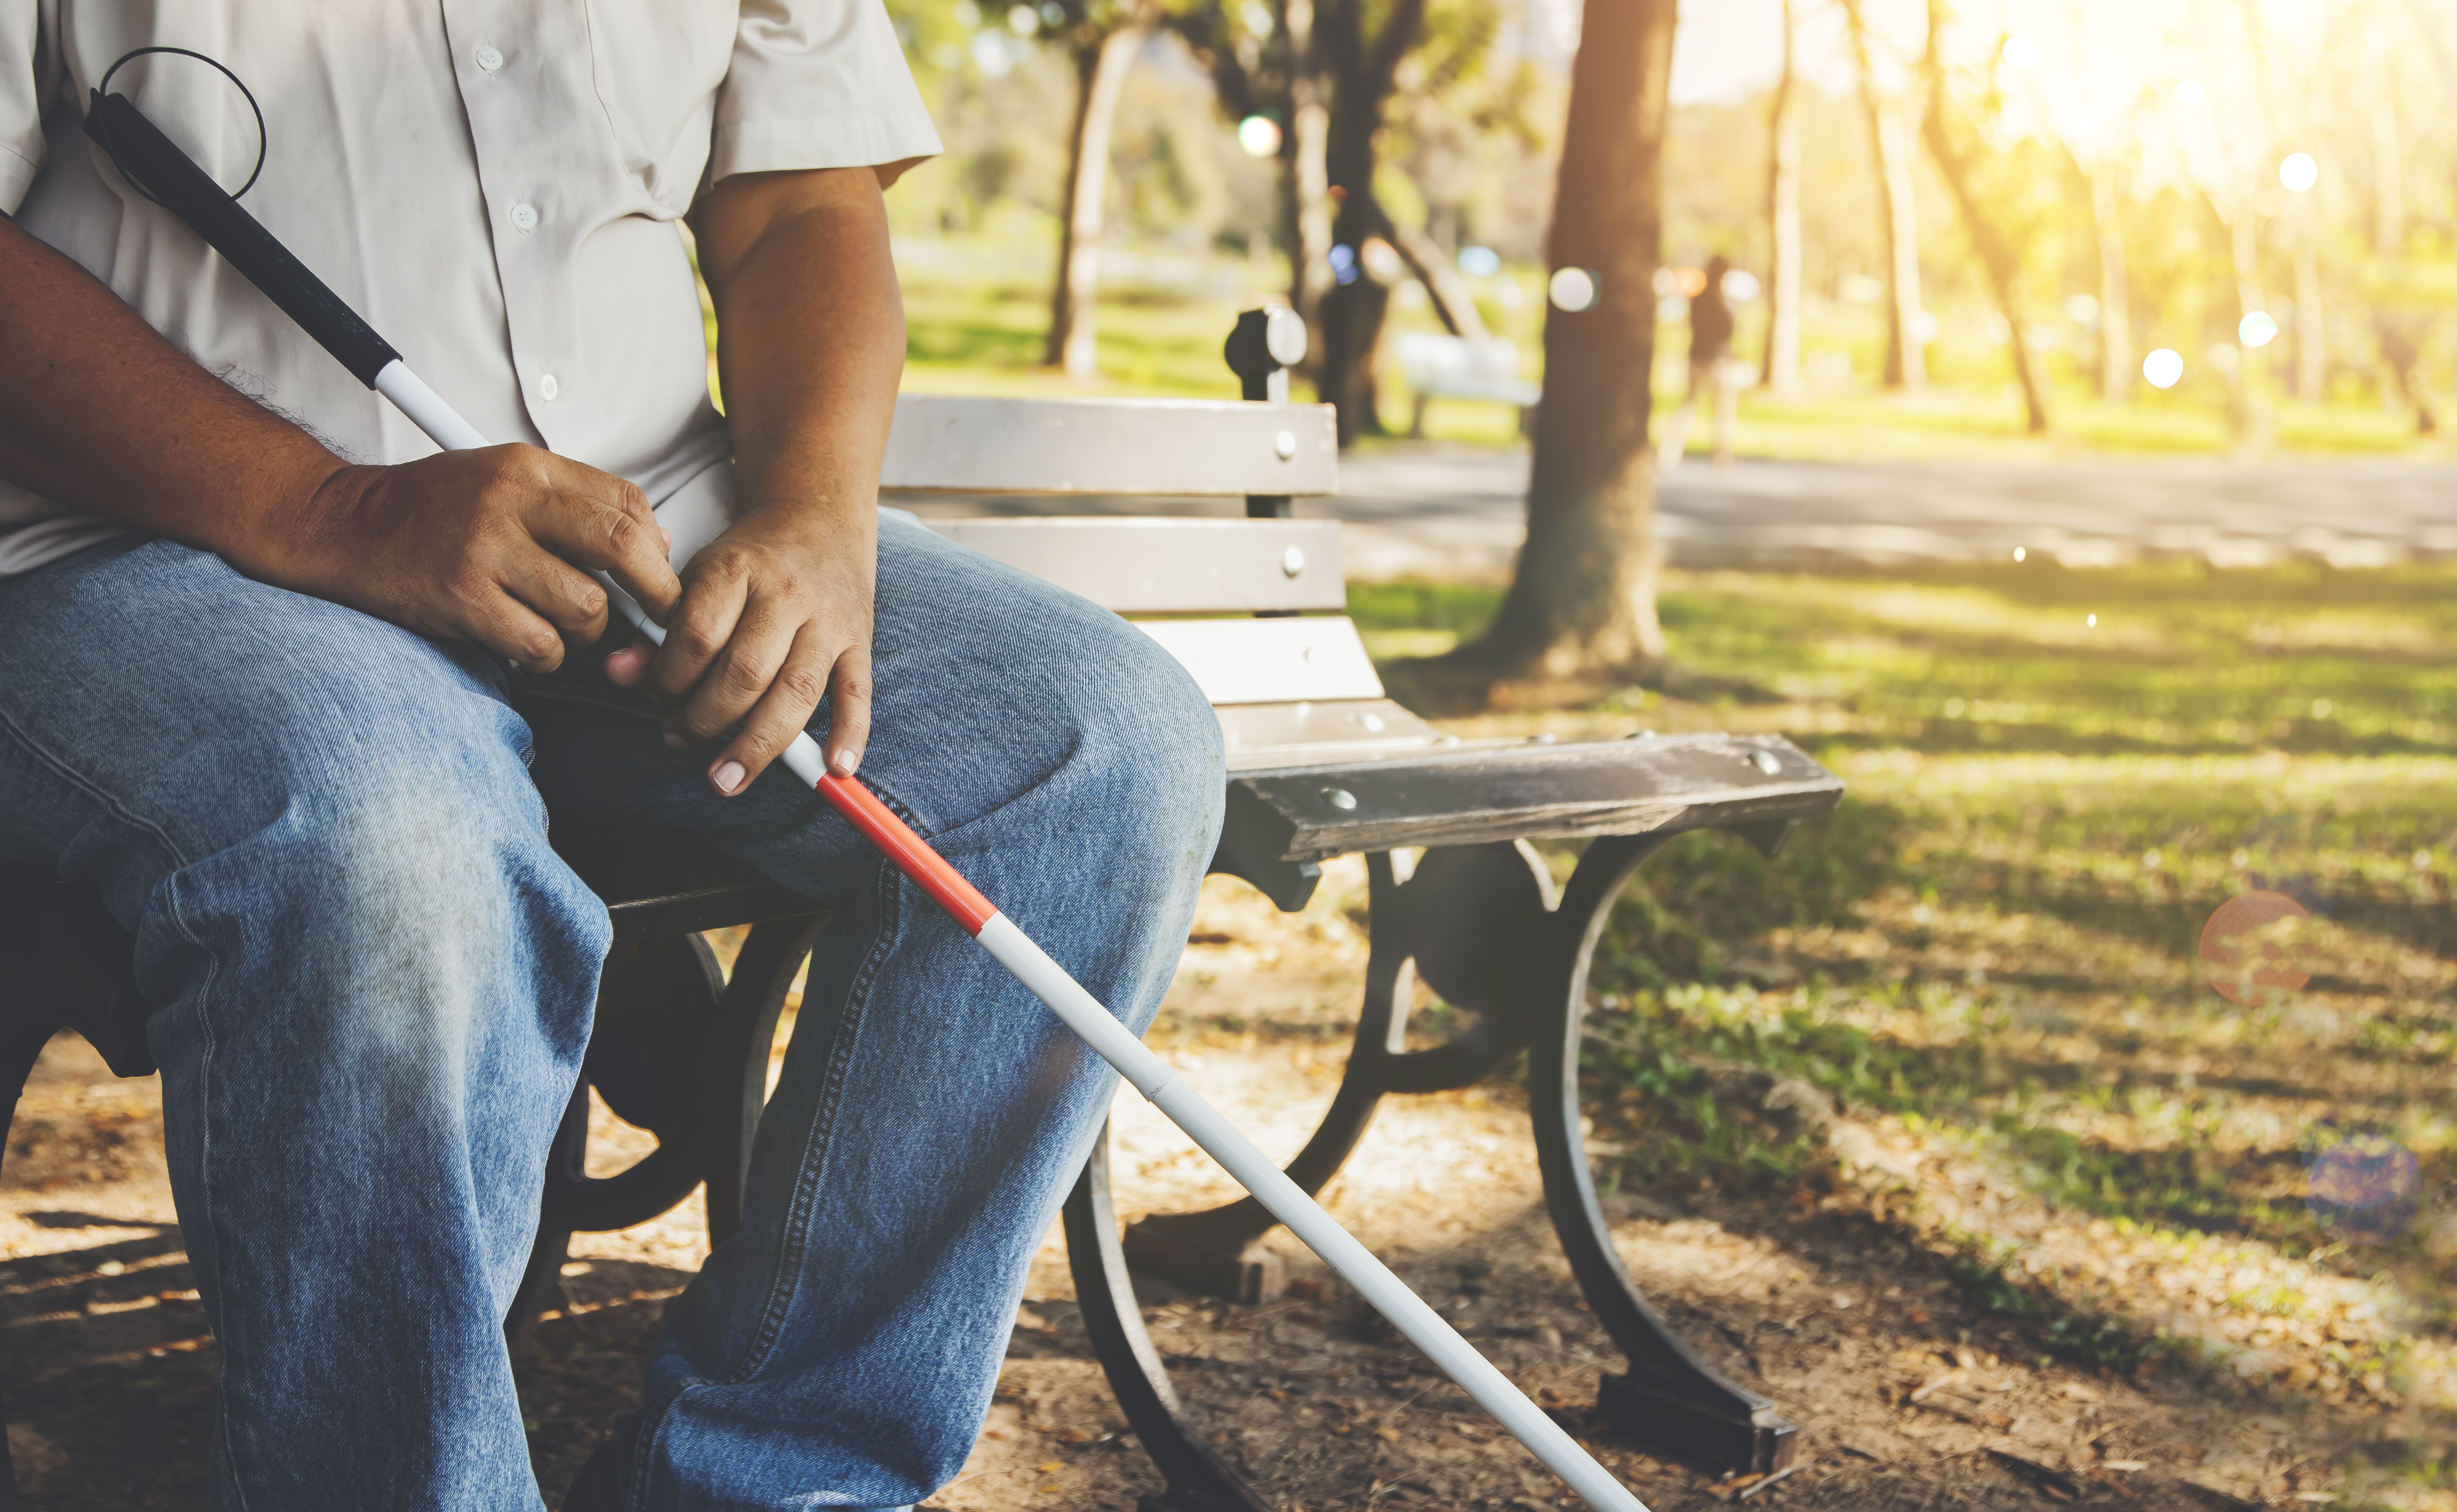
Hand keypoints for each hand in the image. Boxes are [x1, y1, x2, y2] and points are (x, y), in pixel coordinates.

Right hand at [252, 445, 680, 673]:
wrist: (343, 526)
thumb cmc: (432, 509)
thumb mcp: (503, 480)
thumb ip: (576, 504)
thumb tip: (657, 543)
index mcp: (526, 467)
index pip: (625, 503)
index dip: (657, 548)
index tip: (658, 576)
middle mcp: (508, 502)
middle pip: (620, 547)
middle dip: (655, 591)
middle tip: (658, 616)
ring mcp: (484, 552)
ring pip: (584, 606)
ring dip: (585, 630)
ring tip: (558, 624)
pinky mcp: (462, 599)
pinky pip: (540, 644)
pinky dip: (546, 655)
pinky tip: (527, 644)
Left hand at [603, 505, 873, 795]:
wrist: (817, 518)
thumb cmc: (748, 560)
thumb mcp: (693, 578)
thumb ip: (656, 629)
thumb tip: (619, 674)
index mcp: (737, 571)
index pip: (697, 637)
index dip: (669, 678)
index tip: (657, 695)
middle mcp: (786, 595)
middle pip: (745, 672)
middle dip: (705, 719)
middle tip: (680, 736)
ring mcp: (828, 621)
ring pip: (796, 691)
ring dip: (759, 744)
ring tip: (727, 779)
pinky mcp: (858, 642)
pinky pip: (856, 693)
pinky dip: (849, 733)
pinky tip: (833, 768)